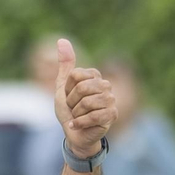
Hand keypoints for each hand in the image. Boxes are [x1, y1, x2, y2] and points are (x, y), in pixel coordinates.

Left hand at [50, 38, 115, 158]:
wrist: (74, 134)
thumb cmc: (69, 110)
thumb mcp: (62, 86)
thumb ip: (65, 64)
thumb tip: (62, 40)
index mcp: (95, 76)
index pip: (75, 75)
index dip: (67, 89)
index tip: (69, 97)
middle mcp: (106, 85)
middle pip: (81, 88)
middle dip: (71, 103)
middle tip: (74, 109)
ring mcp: (111, 99)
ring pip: (86, 103)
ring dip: (76, 114)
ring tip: (78, 117)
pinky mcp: (112, 115)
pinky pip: (92, 116)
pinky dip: (79, 123)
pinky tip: (77, 126)